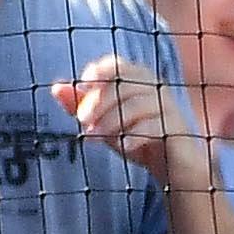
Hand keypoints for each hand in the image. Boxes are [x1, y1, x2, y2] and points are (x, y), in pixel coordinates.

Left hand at [49, 55, 198, 175]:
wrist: (173, 167)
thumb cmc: (136, 138)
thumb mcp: (104, 123)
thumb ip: (82, 105)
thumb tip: (56, 87)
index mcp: (137, 81)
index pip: (118, 65)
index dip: (100, 71)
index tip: (83, 84)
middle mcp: (155, 88)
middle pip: (125, 84)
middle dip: (100, 101)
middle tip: (82, 120)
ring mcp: (167, 107)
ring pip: (137, 104)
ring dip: (111, 121)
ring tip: (91, 138)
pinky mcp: (176, 128)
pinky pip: (155, 126)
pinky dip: (135, 135)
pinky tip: (121, 147)